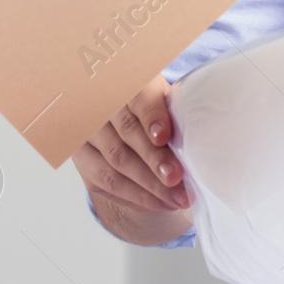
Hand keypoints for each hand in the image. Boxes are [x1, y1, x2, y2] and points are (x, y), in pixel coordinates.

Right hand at [72, 75, 189, 213]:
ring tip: (177, 199)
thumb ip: (178, 112)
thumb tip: (203, 138)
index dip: (152, 117)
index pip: (139, 97)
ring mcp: (85, 132)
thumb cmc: (156, 108)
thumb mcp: (167, 99)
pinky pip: (105, 182)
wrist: (124, 114)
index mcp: (128, 81)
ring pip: (114, 163)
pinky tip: (160, 202)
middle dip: (155, 161)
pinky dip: (135, 196)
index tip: (164, 136)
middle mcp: (100, 104)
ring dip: (148, 186)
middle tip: (177, 179)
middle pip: (127, 134)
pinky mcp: (80, 158)